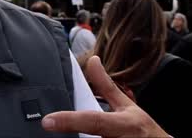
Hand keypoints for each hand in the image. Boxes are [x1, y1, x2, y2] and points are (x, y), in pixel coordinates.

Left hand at [42, 56, 169, 137]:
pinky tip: (78, 136)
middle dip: (72, 133)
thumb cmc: (143, 130)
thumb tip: (93, 60)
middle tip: (57, 127)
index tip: (47, 121)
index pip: (94, 121)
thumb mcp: (127, 107)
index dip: (70, 121)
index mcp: (125, 125)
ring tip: (76, 130)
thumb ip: (107, 87)